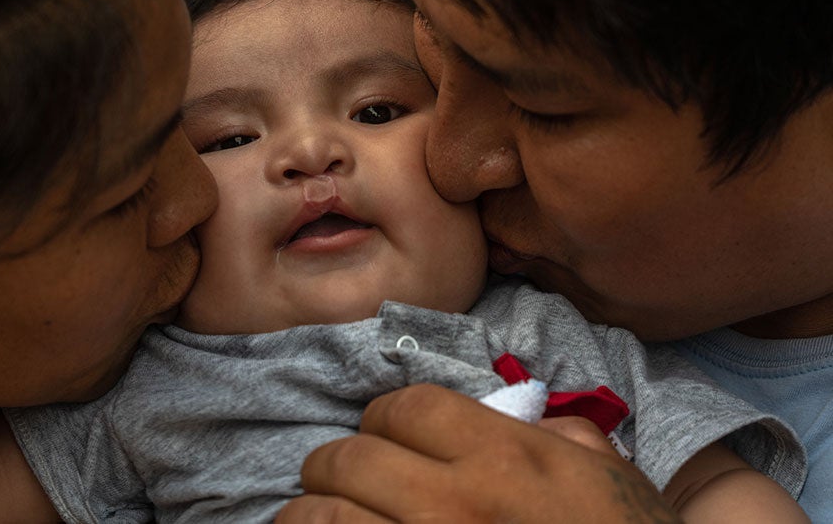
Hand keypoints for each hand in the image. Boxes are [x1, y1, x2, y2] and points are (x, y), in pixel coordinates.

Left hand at [277, 384, 678, 522]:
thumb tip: (508, 417)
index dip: (386, 415)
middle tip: (341, 473)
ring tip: (319, 514)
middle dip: (337, 462)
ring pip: (322, 518)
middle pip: (350, 458)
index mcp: (505, 460)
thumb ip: (556, 434)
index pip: (406, 408)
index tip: (386, 431)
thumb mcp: (608, 478)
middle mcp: (454, 506)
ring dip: (311, 513)